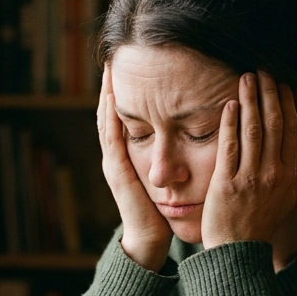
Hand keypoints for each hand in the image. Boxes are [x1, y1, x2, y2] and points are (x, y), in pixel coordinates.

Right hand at [97, 64, 172, 270]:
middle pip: (112, 112)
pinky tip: (110, 97)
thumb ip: (173, 155)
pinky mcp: (117, 170)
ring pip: (107, 120)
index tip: (132, 66)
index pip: (126, 115)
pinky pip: (111, 137)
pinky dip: (109, 115)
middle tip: (115, 56)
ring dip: (106, 93)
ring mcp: (114, 162)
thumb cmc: (162, 211)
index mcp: (131, 154)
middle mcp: (118, 155)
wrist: (149, 239)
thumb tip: (190, 134)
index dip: (126, 91)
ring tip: (109, 67)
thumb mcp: (168, 175)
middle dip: (112, 85)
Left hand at [200, 70, 296, 249]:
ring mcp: (251, 179)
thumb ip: (291, 167)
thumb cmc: (257, 222)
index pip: (291, 130)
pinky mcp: (228, 184)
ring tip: (246, 77)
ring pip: (254, 131)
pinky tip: (230, 105)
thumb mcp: (284, 195)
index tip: (282, 82)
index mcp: (290, 175)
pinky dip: (231, 123)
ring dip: (251, 100)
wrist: (237, 252)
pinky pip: (231, 147)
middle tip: (264, 70)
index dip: (287, 103)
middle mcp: (274, 174)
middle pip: (275, 124)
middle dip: (270, 93)